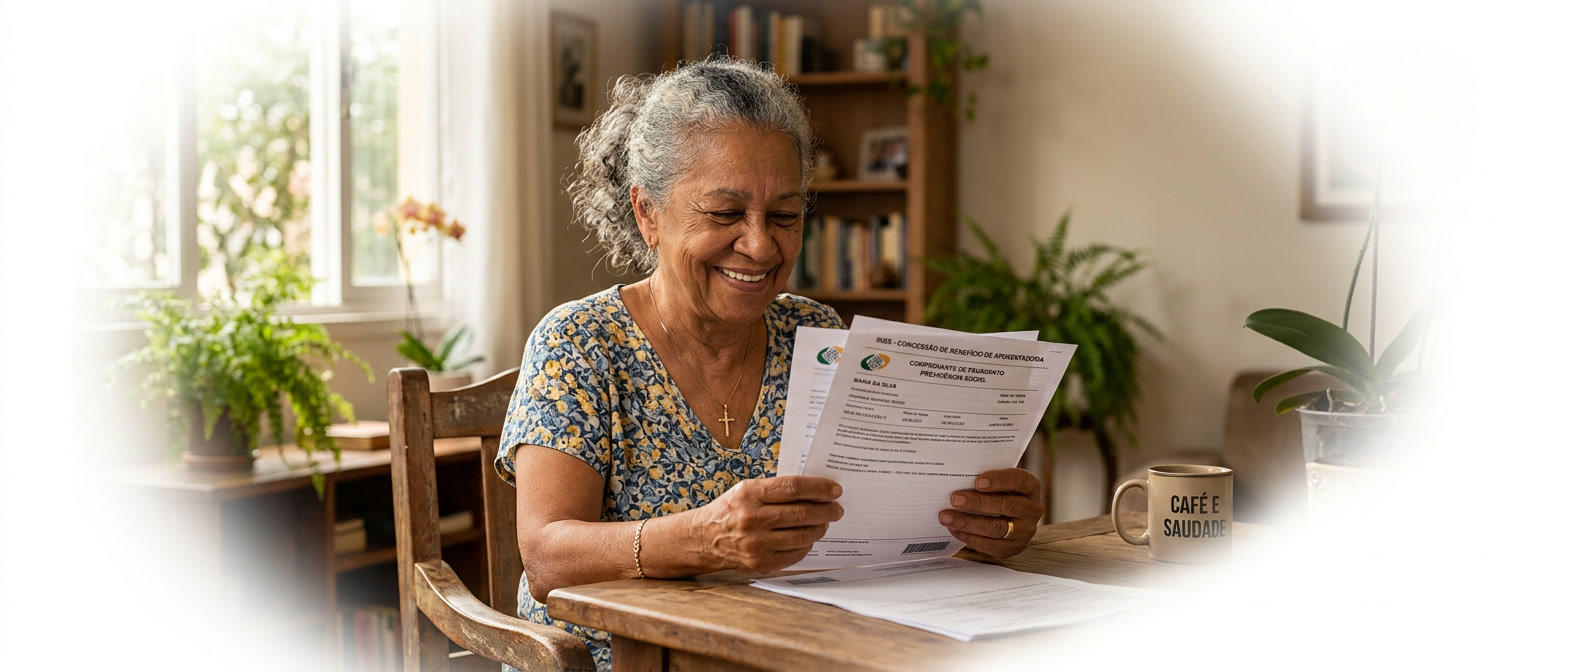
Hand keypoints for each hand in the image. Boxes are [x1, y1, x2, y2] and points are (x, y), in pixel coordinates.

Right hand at [692, 476, 843, 572]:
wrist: (703, 539)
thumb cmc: (730, 510)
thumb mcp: (746, 490)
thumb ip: (776, 490)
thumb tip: (815, 491)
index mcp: (750, 494)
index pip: (794, 488)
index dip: (819, 488)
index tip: (835, 490)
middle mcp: (753, 519)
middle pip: (802, 514)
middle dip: (827, 511)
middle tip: (837, 509)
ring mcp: (756, 544)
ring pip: (803, 536)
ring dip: (820, 528)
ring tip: (825, 523)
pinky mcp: (760, 563)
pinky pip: (795, 554)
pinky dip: (807, 545)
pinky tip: (809, 538)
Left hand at [938, 468, 1042, 558]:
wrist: (1011, 517)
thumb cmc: (999, 491)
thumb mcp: (998, 480)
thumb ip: (985, 477)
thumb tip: (958, 476)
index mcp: (1031, 487)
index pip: (1019, 481)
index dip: (999, 481)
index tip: (978, 481)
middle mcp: (1032, 509)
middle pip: (1006, 506)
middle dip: (978, 503)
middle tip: (954, 499)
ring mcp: (1025, 531)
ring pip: (996, 528)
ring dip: (968, 523)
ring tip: (946, 517)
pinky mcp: (1013, 547)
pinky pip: (990, 545)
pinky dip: (969, 537)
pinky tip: (954, 529)